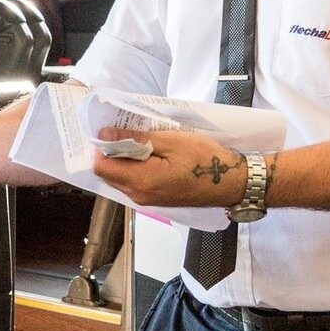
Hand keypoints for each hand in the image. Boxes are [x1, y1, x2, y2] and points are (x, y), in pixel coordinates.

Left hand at [92, 127, 247, 208]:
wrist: (229, 182)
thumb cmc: (204, 159)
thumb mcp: (170, 141)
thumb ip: (136, 139)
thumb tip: (105, 135)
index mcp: (141, 182)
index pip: (101, 166)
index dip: (100, 147)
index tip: (109, 130)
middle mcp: (139, 196)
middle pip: (108, 174)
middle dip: (109, 152)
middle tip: (123, 132)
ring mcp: (147, 200)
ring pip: (119, 179)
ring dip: (122, 160)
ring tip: (137, 140)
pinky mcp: (155, 200)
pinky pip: (133, 183)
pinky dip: (133, 168)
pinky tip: (146, 154)